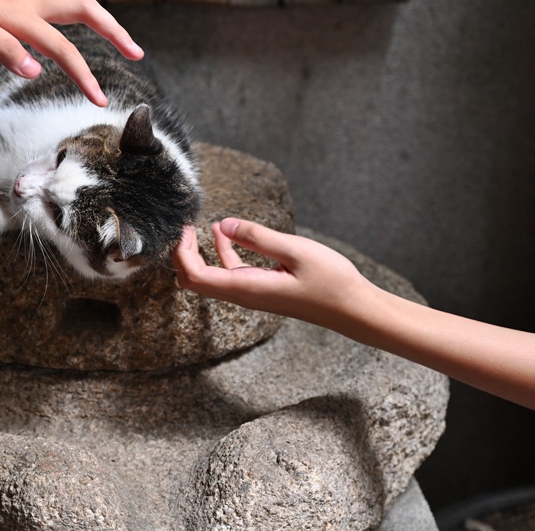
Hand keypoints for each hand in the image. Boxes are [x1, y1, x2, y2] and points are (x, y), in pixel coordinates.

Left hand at [0, 0, 143, 106]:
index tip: (99, 101)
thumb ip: (2, 49)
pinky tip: (60, 24)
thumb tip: (37, 71)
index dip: (85, 75)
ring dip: (96, 16)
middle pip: (83, 8)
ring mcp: (15, 0)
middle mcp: (23, 3)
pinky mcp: (4, 3)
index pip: (63, 48)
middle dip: (113, 30)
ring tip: (113, 34)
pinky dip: (66, 12)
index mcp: (18, 14)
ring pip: (68, 0)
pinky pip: (48, 3)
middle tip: (136, 52)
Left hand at [174, 218, 373, 327]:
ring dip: (200, 253)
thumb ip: (258, 237)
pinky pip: (231, 274)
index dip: (181, 252)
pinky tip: (225, 234)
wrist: (353, 309)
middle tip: (184, 227)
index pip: (194, 276)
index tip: (184, 227)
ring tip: (198, 226)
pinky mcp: (261, 289)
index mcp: (246, 288)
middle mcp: (243, 295)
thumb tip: (223, 224)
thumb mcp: (295, 251)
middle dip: (183, 254)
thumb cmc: (331, 282)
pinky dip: (222, 254)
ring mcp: (251, 294)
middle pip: (195, 281)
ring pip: (210, 278)